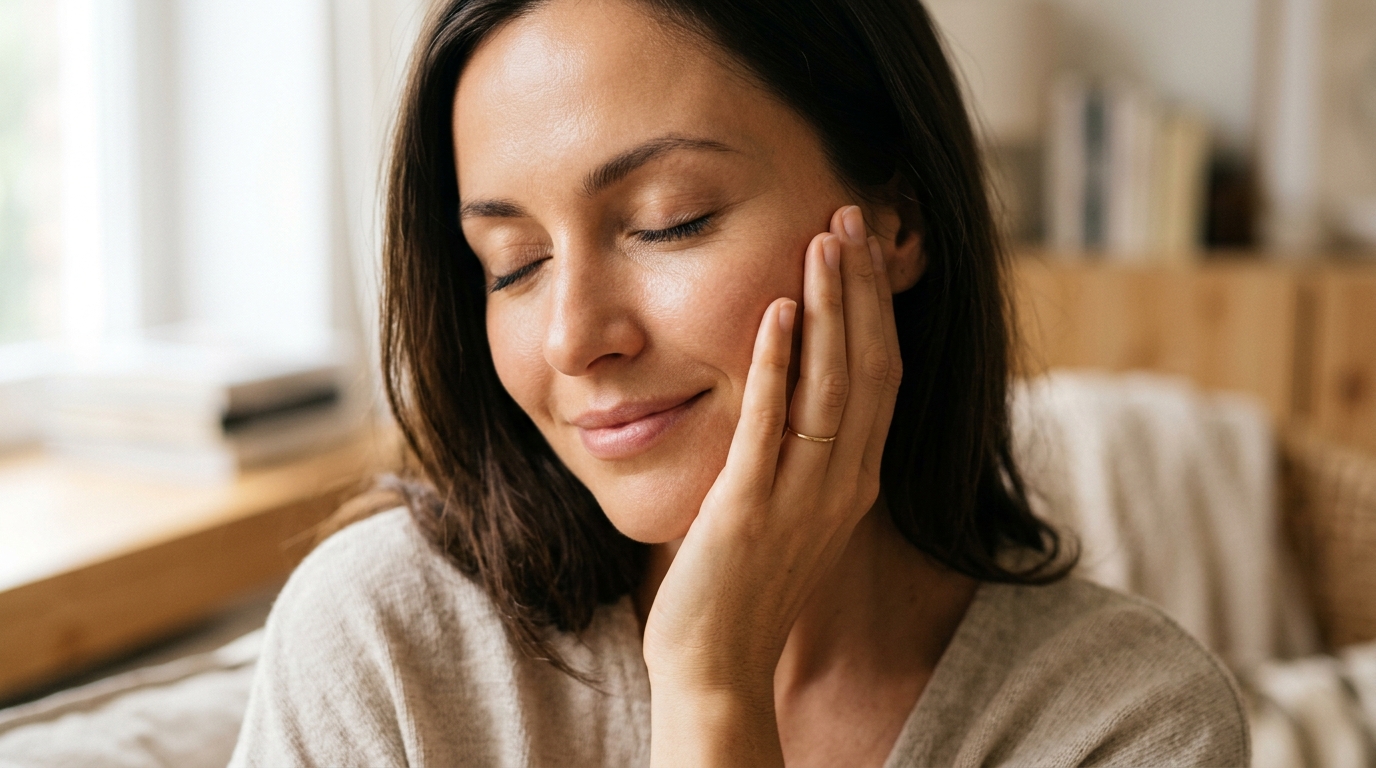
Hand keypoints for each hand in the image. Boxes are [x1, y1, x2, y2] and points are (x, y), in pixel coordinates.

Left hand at [643, 205, 903, 766]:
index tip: (866, 248)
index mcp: (853, 480)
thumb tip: (794, 390)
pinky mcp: (748, 510)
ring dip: (830, 309)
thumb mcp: (790, 508)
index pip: (881, 377)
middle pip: (868, 368)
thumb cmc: (745, 583)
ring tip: (825, 240)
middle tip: (851, 215)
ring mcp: (800, 498)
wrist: (716, 664)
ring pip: (832, 386)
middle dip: (862, 288)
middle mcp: (842, 484)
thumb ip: (801, 451)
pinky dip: (777, 366)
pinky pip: (771, 427)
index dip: (878, 309)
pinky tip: (776, 313)